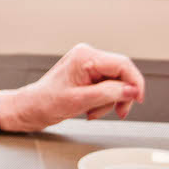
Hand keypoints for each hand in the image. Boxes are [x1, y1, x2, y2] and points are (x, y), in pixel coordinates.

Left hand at [0, 43, 145, 132]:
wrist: (30, 108)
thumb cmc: (46, 103)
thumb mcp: (81, 100)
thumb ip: (109, 93)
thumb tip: (132, 90)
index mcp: (85, 56)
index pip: (122, 64)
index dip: (135, 82)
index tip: (138, 99)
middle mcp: (87, 56)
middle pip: (121, 74)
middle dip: (119, 96)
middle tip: (118, 112)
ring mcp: (87, 65)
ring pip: (115, 83)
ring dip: (109, 101)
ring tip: (92, 112)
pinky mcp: (86, 74)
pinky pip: (106, 87)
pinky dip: (102, 101)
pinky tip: (90, 109)